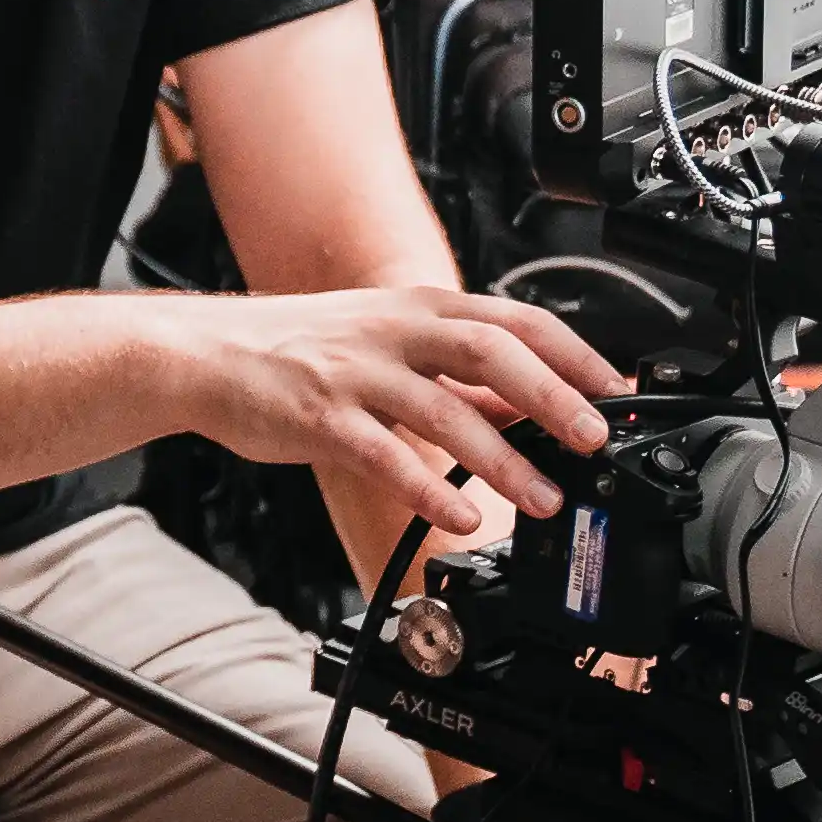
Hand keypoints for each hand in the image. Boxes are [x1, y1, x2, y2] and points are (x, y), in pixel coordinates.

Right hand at [178, 288, 621, 547]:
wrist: (204, 353)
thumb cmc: (296, 351)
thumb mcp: (384, 342)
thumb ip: (450, 372)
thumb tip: (524, 403)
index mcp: (418, 307)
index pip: (514, 320)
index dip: (573, 354)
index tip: (618, 390)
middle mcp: (392, 331)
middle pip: (491, 352)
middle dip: (553, 396)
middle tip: (595, 440)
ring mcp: (355, 372)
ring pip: (444, 409)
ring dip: (503, 457)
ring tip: (544, 495)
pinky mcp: (319, 416)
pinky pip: (384, 456)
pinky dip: (429, 487)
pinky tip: (461, 515)